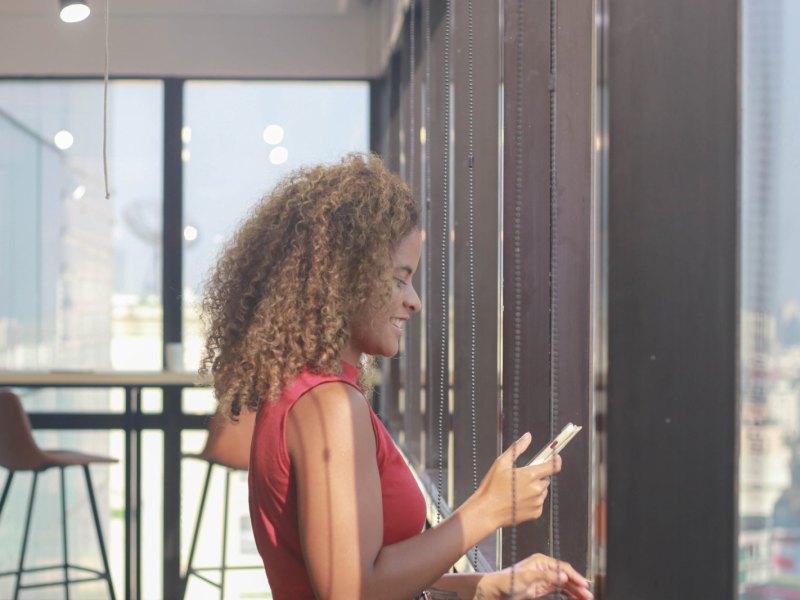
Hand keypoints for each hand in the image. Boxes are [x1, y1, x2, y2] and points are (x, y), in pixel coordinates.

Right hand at [473, 433, 561, 527]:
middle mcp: (536, 489)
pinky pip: (539, 503)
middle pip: (545, 478)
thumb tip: (527, 437)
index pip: (552, 466)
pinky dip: (532, 501)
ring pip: (542, 491)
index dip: (556, 460)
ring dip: (535, 488)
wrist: (487, 511)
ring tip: (518, 490)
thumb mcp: (501, 463)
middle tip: (522, 478)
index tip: (556, 457)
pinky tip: (519, 499)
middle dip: (537, 476)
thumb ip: (517, 448)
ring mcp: (537, 502)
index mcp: (530, 475)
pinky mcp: (535, 513)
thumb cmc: (492, 487)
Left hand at [475, 554, 592, 599]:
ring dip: (575, 591)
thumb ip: (546, 576)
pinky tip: (575, 598)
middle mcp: (545, 568)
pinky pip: (560, 590)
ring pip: (565, 584)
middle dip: (578, 585)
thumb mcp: (526, 578)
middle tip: (589, 595)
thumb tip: (563, 575)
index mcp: (542, 562)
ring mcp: (544, 578)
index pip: (563, 567)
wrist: (496, 591)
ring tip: (586, 598)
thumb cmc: (507, 581)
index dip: (575, 576)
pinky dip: (568, 594)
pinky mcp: (543, 587)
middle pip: (566, 576)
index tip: (585, 585)